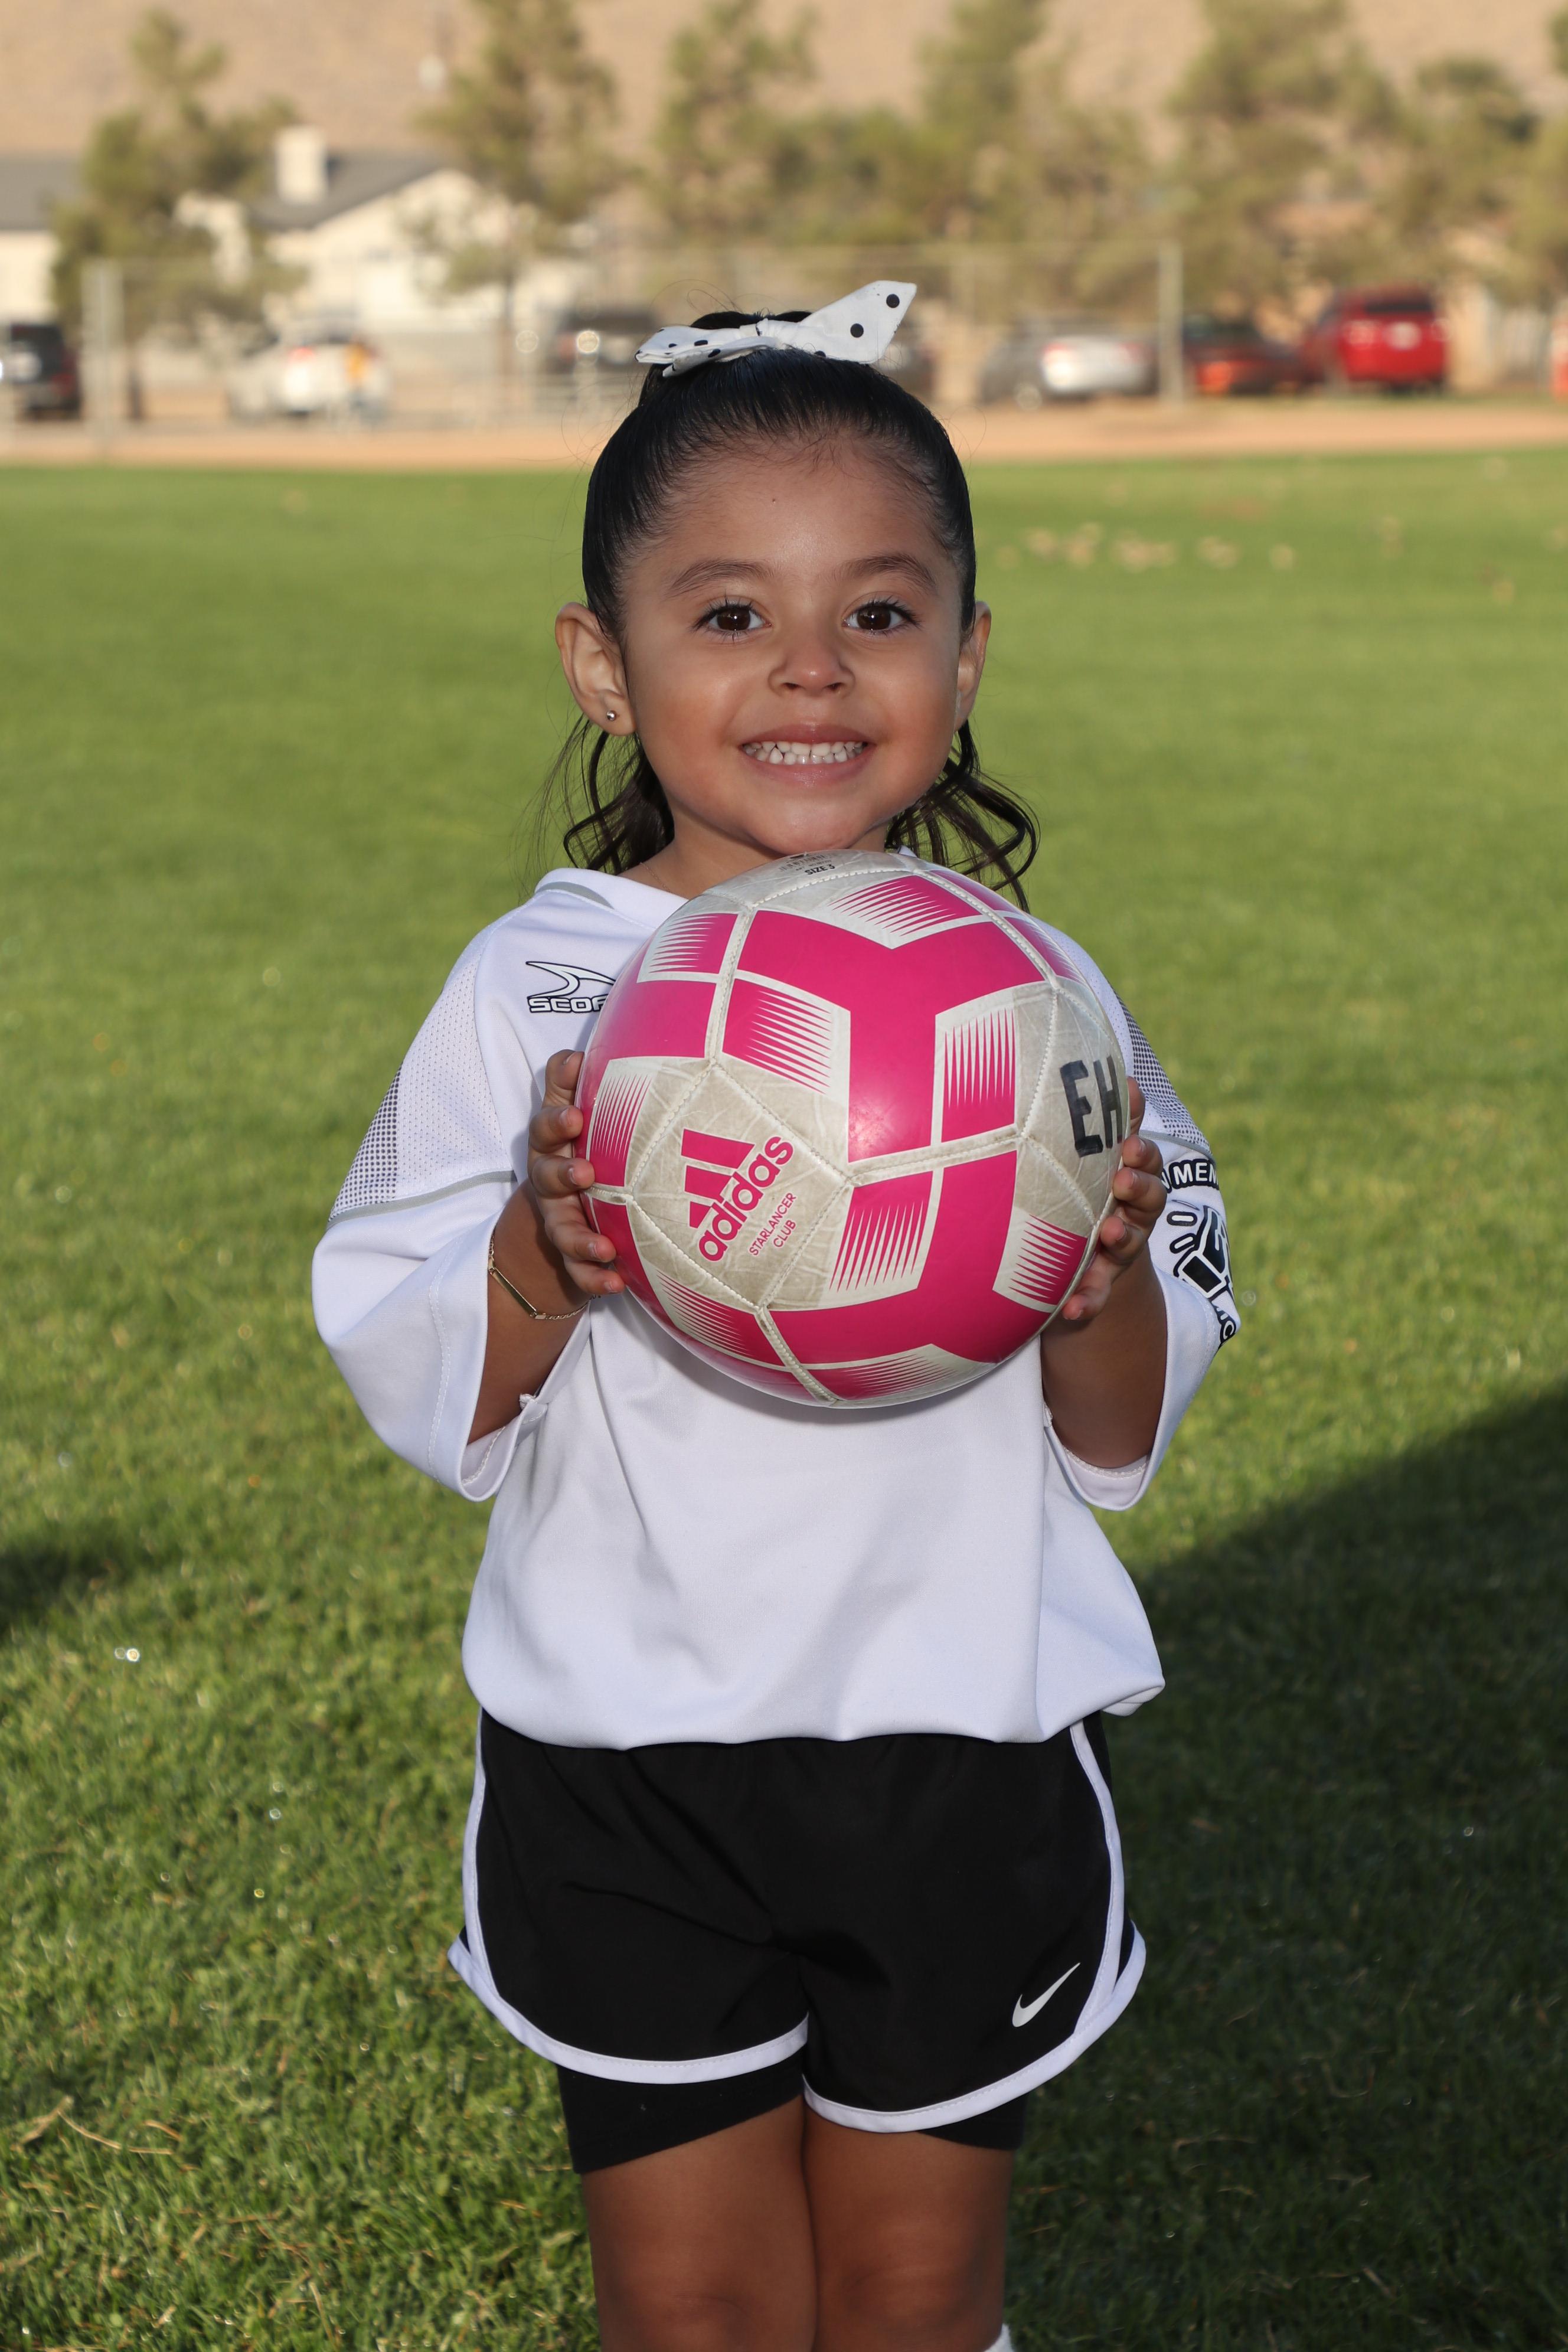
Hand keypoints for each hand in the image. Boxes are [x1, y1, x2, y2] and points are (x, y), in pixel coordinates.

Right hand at [522, 1049, 624, 1298]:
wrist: (572, 1209)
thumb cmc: (584, 1146)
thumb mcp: (576, 1112)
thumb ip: (573, 1083)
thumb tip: (578, 1054)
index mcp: (553, 1144)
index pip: (546, 1126)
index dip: (556, 1118)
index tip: (576, 1116)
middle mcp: (551, 1183)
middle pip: (546, 1177)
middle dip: (562, 1174)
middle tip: (585, 1173)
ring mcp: (562, 1220)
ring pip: (563, 1230)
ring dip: (580, 1238)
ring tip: (603, 1246)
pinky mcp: (576, 1255)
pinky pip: (582, 1271)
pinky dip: (596, 1278)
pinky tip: (617, 1282)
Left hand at [1055, 1077, 1164, 1328]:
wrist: (1084, 1260)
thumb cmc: (1087, 1193)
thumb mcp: (1096, 1160)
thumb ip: (1111, 1123)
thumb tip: (1125, 1076)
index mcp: (1131, 1180)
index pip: (1145, 1162)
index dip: (1142, 1154)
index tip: (1127, 1146)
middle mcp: (1132, 1215)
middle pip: (1148, 1201)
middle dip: (1139, 1190)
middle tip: (1121, 1181)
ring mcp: (1117, 1251)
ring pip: (1127, 1246)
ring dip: (1120, 1240)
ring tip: (1108, 1234)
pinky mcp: (1098, 1284)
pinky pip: (1096, 1296)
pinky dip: (1088, 1302)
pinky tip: (1071, 1310)